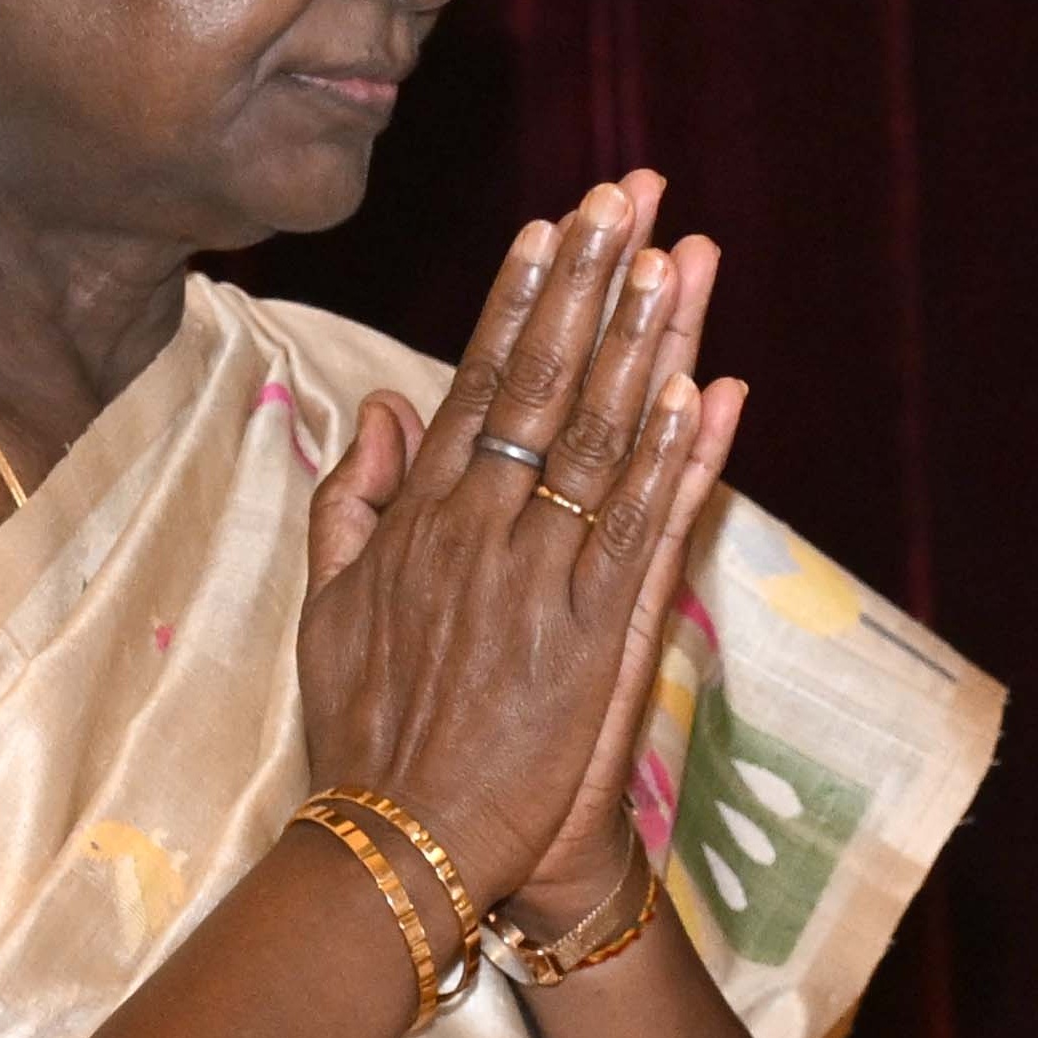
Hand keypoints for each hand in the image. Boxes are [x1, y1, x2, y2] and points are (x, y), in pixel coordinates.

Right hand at [294, 176, 735, 955]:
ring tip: (680, 257)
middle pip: (548, 382)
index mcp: (423, 517)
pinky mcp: (593, 640)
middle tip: (632, 192)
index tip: (556, 224)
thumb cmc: (367, 733)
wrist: (403, 845)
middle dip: (593, 281)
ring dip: (646, 342)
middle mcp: (482, 531)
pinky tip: (708, 393)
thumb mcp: (328, 608)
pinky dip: (678, 462)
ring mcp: (540, 581)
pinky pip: (644, 532)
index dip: (525, 297)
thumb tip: (377, 409)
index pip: (481, 380)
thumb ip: (350, 502)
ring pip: (603, 439)